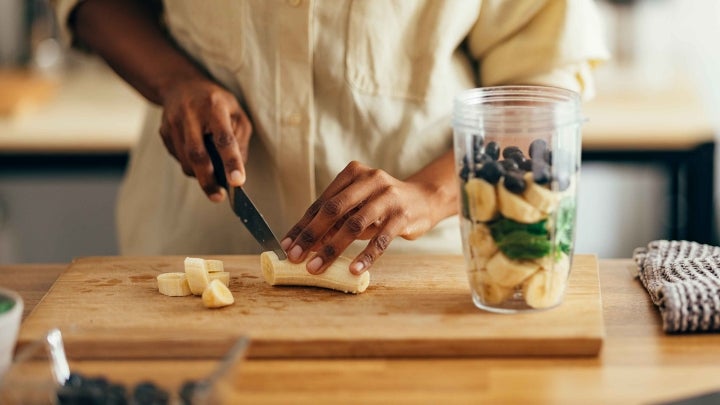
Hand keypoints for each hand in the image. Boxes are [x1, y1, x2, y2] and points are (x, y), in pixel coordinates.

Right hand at [158, 78, 251, 200]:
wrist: (181, 85)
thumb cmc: (216, 102)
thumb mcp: (236, 113)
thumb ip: (240, 139)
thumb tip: (238, 170)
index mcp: (214, 106)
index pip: (224, 138)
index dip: (231, 162)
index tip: (237, 182)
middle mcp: (191, 114)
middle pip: (197, 154)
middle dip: (208, 180)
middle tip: (218, 197)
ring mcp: (173, 123)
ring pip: (186, 160)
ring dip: (200, 174)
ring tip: (212, 176)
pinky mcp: (163, 132)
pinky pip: (178, 158)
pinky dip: (191, 165)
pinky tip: (198, 157)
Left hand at [280, 161, 447, 274]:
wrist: (423, 199)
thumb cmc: (382, 204)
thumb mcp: (358, 204)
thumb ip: (336, 219)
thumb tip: (306, 244)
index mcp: (353, 173)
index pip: (322, 202)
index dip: (303, 225)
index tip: (287, 246)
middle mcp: (370, 180)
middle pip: (334, 210)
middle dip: (312, 236)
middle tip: (296, 257)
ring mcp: (388, 197)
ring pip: (355, 225)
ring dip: (332, 248)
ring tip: (317, 267)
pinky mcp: (403, 216)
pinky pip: (381, 239)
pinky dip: (366, 256)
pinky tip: (354, 269)